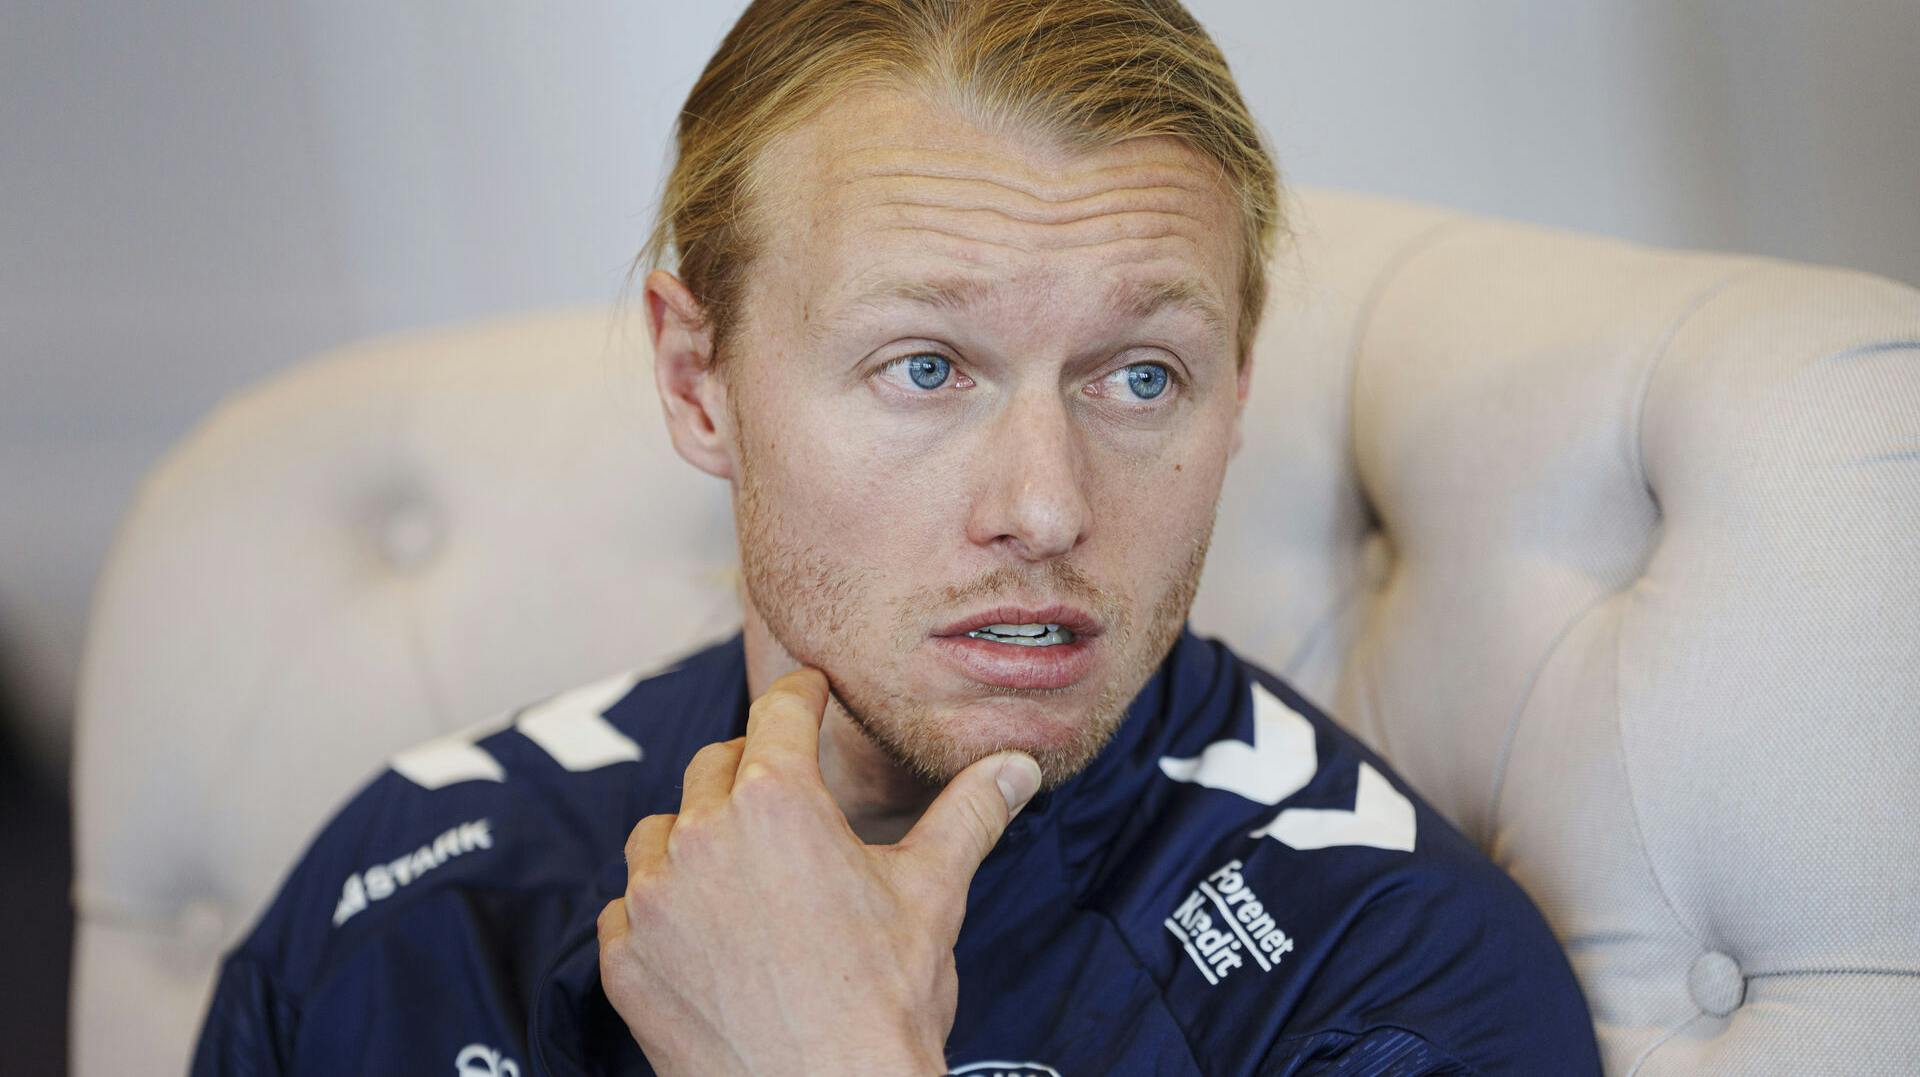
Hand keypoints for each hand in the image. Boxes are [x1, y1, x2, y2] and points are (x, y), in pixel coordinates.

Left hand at [597, 668, 1042, 1075]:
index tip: (810, 693)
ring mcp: (651, 902)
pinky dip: (656, 910)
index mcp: (776, 801)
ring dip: (693, 839)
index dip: (803, 694)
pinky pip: (624, 908)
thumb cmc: (884, 1002)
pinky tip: (697, 931)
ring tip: (736, 869)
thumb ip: (969, 814)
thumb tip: (1018, 765)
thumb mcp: (933, 894)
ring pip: (659, 834)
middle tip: (785, 798)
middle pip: (715, 768)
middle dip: (751, 771)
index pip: (781, 712)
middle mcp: (700, 837)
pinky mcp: (623, 963)